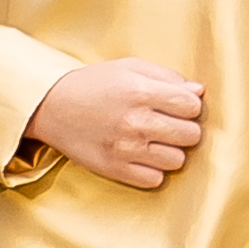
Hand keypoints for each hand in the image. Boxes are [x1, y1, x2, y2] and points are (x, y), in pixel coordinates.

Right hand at [25, 59, 204, 189]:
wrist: (50, 107)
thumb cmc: (93, 84)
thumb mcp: (128, 67)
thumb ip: (166, 76)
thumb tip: (199, 91)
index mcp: (140, 92)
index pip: (192, 106)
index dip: (189, 106)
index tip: (177, 106)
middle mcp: (135, 121)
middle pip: (190, 135)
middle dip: (185, 129)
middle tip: (168, 125)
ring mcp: (125, 148)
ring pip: (177, 160)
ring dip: (171, 151)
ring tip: (155, 142)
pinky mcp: (115, 169)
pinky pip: (155, 180)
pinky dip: (153, 170)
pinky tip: (142, 157)